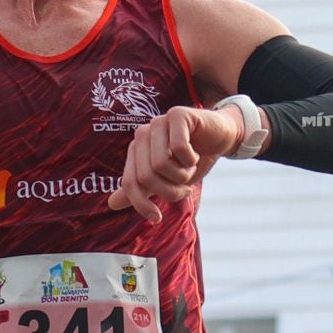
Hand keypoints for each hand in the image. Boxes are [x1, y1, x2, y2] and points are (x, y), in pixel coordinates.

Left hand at [107, 105, 242, 222]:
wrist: (222, 137)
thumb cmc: (193, 159)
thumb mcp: (167, 179)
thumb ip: (142, 189)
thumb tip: (111, 204)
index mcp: (136, 149)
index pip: (130, 182)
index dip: (141, 204)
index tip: (156, 218)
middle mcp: (143, 134)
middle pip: (146, 176)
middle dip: (169, 190)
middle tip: (185, 189)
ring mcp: (159, 122)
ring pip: (161, 164)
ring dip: (183, 175)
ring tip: (190, 168)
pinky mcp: (177, 115)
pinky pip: (179, 148)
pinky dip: (192, 160)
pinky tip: (197, 154)